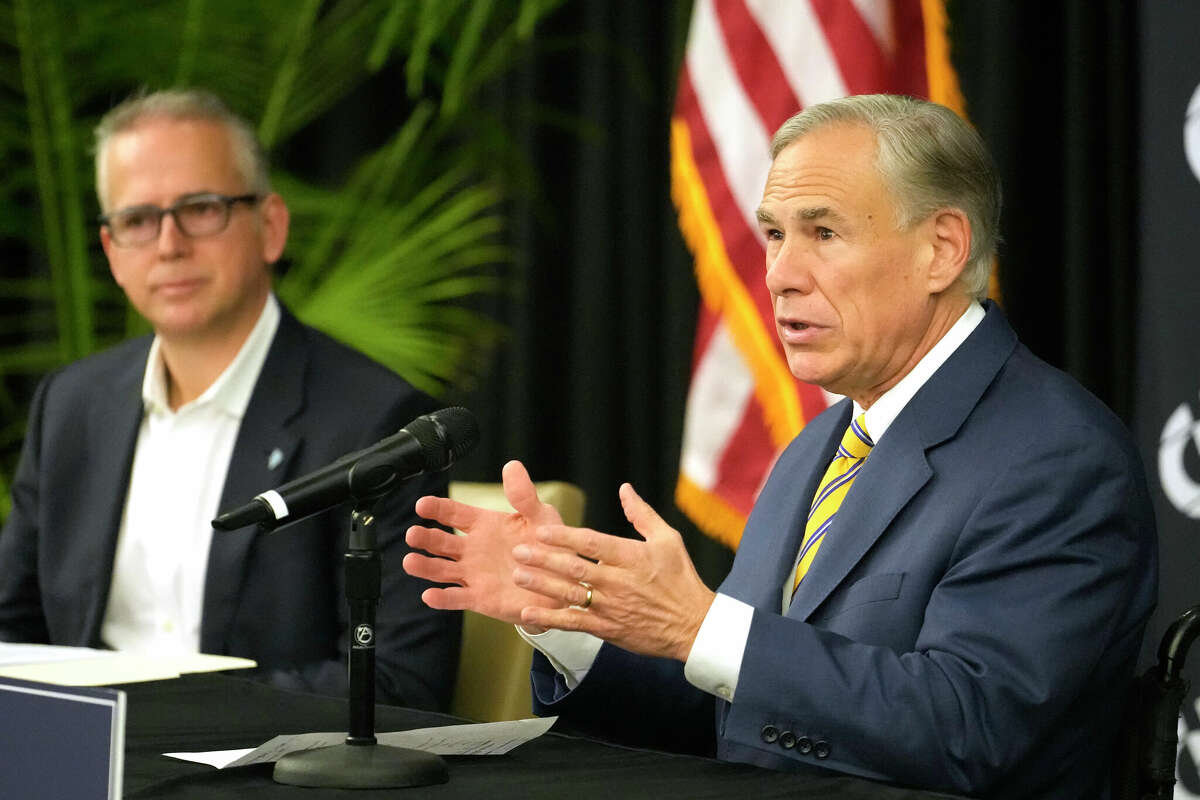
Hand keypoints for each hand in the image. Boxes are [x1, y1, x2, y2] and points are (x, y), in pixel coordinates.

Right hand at [402, 460, 568, 626]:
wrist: (564, 583)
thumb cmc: (552, 546)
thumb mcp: (541, 516)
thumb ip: (524, 495)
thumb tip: (512, 465)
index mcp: (485, 525)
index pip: (454, 513)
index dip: (437, 508)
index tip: (422, 505)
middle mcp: (474, 549)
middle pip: (441, 542)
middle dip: (425, 538)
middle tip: (412, 534)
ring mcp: (474, 574)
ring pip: (442, 570)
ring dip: (425, 566)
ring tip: (410, 561)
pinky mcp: (481, 598)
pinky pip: (458, 598)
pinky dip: (442, 598)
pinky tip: (429, 595)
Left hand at [512, 482, 715, 661]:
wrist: (694, 625)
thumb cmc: (682, 579)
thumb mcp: (668, 539)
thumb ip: (642, 514)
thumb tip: (625, 489)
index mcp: (632, 557)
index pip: (592, 543)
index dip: (565, 537)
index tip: (542, 530)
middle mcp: (619, 582)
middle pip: (575, 568)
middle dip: (544, 559)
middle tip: (519, 551)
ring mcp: (612, 607)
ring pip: (570, 595)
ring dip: (542, 586)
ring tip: (518, 576)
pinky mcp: (608, 629)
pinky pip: (575, 624)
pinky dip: (551, 620)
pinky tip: (529, 615)